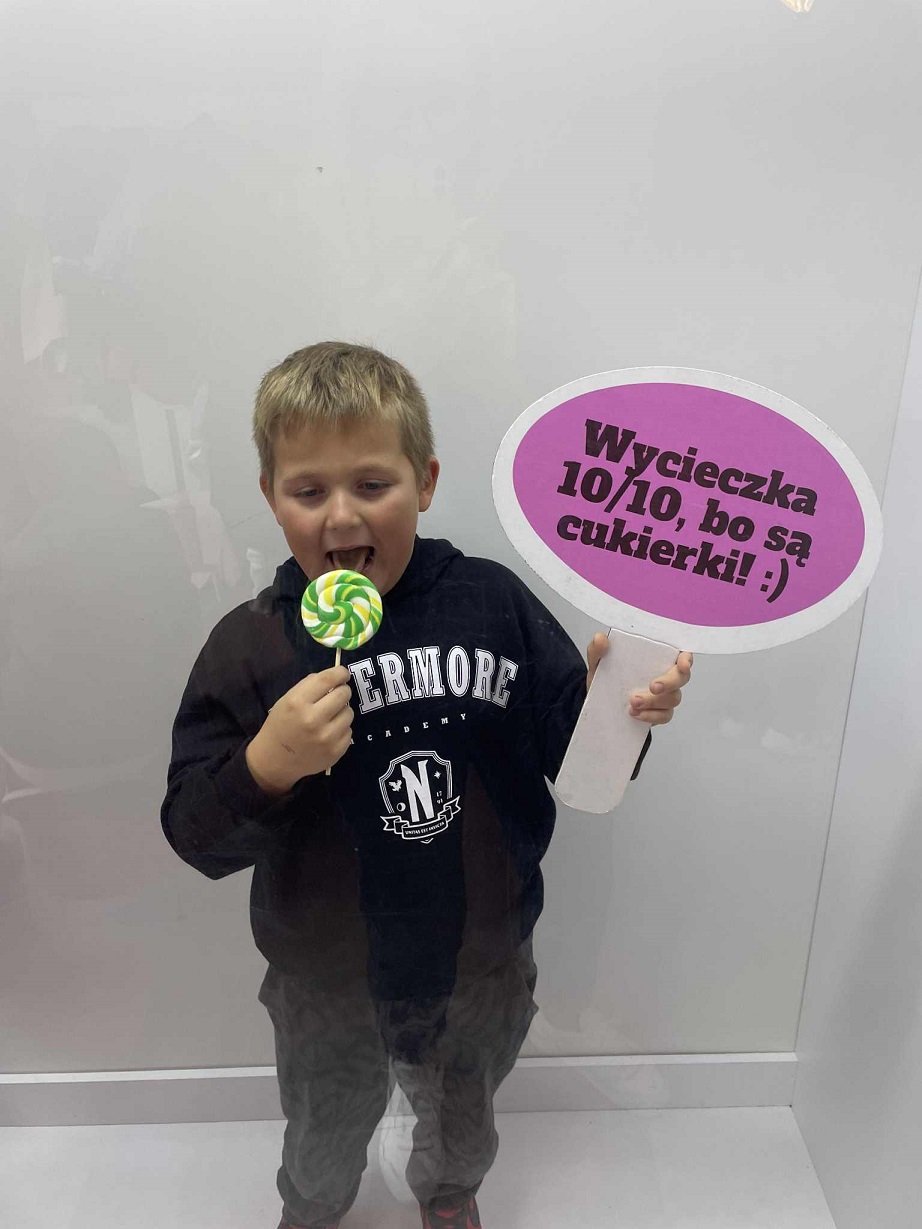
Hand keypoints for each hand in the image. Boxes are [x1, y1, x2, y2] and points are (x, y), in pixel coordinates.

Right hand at [246, 666, 353, 795]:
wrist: (275, 760)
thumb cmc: (280, 726)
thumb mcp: (286, 700)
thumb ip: (309, 686)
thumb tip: (334, 678)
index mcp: (297, 703)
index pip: (327, 679)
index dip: (339, 673)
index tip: (343, 673)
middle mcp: (313, 719)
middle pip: (343, 694)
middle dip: (342, 691)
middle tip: (336, 695)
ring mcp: (327, 737)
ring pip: (349, 712)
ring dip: (342, 711)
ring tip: (329, 717)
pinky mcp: (336, 752)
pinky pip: (349, 731)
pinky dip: (341, 729)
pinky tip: (329, 733)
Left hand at [586, 634, 693, 726]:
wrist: (600, 703)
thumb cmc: (607, 676)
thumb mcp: (598, 662)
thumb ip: (598, 650)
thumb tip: (600, 639)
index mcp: (656, 657)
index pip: (681, 654)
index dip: (686, 659)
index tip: (682, 665)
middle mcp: (666, 674)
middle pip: (682, 678)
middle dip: (669, 683)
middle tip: (653, 687)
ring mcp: (665, 695)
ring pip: (673, 698)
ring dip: (654, 702)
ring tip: (633, 702)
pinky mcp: (660, 712)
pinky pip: (665, 715)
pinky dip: (651, 716)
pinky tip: (635, 714)